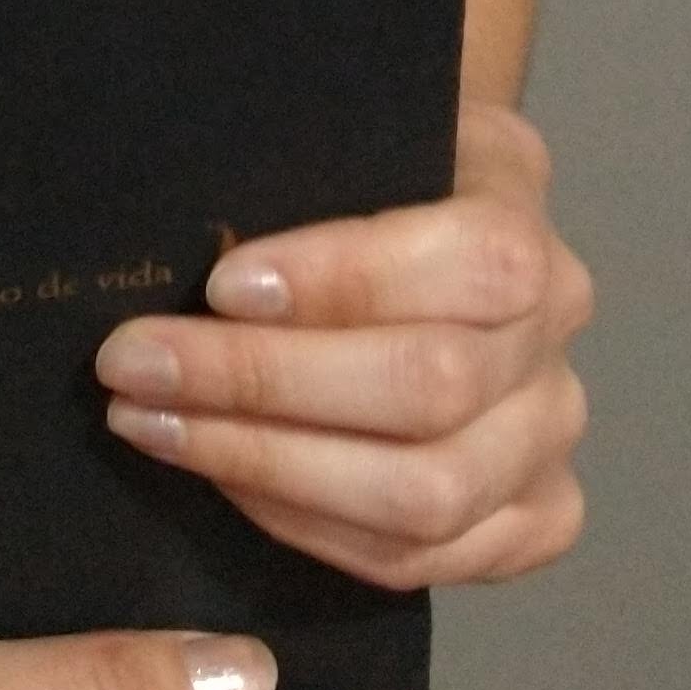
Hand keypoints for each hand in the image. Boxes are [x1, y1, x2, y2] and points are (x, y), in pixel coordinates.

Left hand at [95, 104, 592, 589]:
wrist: (424, 222)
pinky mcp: (531, 520)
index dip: (343, 281)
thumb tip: (193, 241)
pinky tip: (221, 477)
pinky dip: (304, 525)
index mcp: (518, 208)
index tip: (219, 285)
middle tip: (134, 364)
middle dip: (260, 383)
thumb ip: (300, 176)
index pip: (468, 262)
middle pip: (431, 389)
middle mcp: (556, 331)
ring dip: (265, 464)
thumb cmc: (362, 172)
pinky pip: (416, 559)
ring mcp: (549, 437)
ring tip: (153, 425)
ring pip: (424, 495)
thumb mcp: (345, 130)